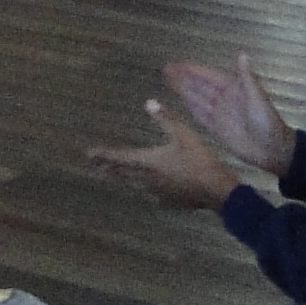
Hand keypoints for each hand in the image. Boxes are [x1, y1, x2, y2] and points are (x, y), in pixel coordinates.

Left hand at [86, 100, 247, 208]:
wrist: (216, 190)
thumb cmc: (199, 160)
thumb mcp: (184, 134)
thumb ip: (166, 118)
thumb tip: (150, 102)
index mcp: (148, 162)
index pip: (119, 157)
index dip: (103, 154)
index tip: (88, 154)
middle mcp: (148, 179)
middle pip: (122, 173)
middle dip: (108, 167)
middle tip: (95, 165)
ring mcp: (158, 192)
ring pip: (134, 185)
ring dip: (121, 178)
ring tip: (112, 175)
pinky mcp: (168, 201)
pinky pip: (150, 193)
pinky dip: (142, 188)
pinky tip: (145, 189)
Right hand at [160, 53, 294, 173]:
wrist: (272, 149)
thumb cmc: (267, 121)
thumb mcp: (258, 98)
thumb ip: (247, 77)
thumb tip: (242, 54)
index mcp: (232, 88)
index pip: (207, 76)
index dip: (192, 70)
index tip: (176, 64)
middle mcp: (223, 98)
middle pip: (199, 85)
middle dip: (183, 77)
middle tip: (166, 69)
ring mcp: (219, 113)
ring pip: (197, 98)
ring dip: (183, 90)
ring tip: (168, 80)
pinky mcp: (216, 128)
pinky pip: (200, 115)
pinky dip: (190, 107)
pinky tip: (180, 101)